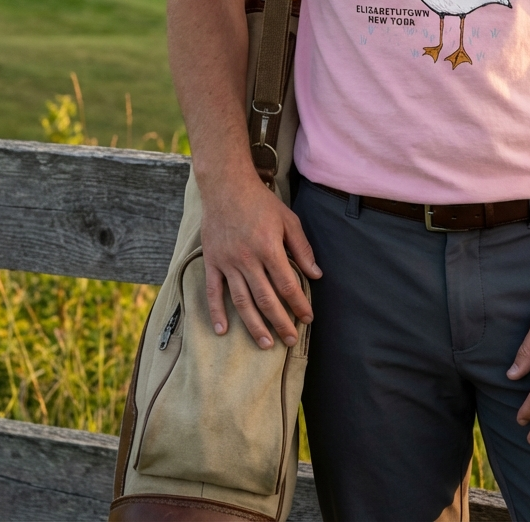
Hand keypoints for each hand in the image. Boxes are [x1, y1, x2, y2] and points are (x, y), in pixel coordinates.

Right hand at [199, 167, 321, 348]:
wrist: (226, 187)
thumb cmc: (261, 203)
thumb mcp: (288, 220)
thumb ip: (302, 248)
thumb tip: (316, 274)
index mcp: (269, 247)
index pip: (287, 284)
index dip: (299, 304)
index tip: (307, 318)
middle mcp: (248, 258)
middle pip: (266, 298)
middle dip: (280, 322)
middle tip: (290, 340)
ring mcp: (227, 262)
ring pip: (241, 301)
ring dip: (254, 325)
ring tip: (266, 344)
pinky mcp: (212, 261)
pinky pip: (213, 291)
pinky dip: (216, 312)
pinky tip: (223, 330)